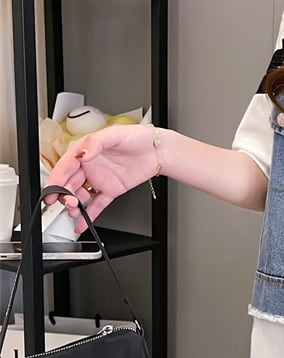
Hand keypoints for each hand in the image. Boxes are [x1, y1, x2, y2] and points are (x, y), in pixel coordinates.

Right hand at [44, 124, 158, 231]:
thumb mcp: (115, 134)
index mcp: (86, 151)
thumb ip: (95, 143)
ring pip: (81, 195)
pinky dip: (89, 215)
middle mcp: (91, 166)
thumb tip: (82, 154)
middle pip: (70, 183)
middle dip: (64, 195)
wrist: (159, 151)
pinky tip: (81, 223)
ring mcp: (100, 179)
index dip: (56, 180)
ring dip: (74, 205)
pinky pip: (97, 204)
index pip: (65, 167)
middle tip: (66, 203)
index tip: (50, 191)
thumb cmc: (139, 137)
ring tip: (74, 212)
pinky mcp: (111, 190)